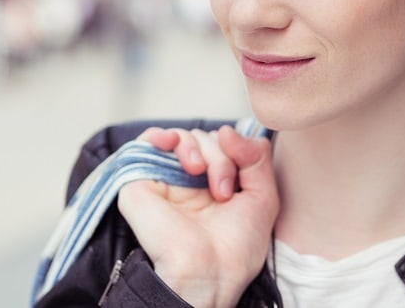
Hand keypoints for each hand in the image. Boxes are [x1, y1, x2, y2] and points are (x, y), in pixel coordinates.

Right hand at [117, 125, 278, 307]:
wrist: (209, 275)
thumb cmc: (237, 247)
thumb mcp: (262, 197)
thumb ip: (255, 157)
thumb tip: (225, 130)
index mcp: (216, 184)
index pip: (226, 145)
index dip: (237, 150)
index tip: (242, 178)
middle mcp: (191, 181)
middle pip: (207, 139)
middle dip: (220, 156)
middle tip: (223, 191)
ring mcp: (167, 181)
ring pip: (184, 138)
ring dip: (198, 147)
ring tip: (199, 173)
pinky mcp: (141, 184)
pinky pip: (147, 142)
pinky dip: (161, 134)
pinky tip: (172, 143)